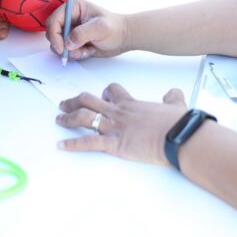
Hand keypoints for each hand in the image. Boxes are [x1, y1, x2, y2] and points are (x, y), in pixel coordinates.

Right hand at [45, 0, 128, 61]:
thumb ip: (83, 33)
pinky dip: (75, 54)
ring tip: (86, 50)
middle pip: (52, 33)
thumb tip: (68, 43)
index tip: (62, 48)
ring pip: (58, 44)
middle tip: (75, 51)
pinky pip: (66, 51)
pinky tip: (88, 51)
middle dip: (62, 45)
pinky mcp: (73, 41)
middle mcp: (69, 17)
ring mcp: (70, 30)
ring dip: (70, 52)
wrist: (124, 37)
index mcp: (73, 7)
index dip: (54, 35)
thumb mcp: (100, 28)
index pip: (54, 21)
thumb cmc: (115, 28)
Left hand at [56, 84, 187, 164]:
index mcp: (131, 103)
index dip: (105, 92)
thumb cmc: (177, 123)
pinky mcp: (114, 143)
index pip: (113, 90)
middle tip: (64, 104)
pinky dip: (72, 145)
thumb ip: (172, 99)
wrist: (177, 135)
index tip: (101, 94)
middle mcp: (118, 112)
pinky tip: (62, 146)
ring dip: (68, 118)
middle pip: (89, 100)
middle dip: (74, 101)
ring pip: (83, 117)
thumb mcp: (176, 106)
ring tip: (58, 119)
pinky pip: (88, 142)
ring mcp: (114, 127)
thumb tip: (173, 93)